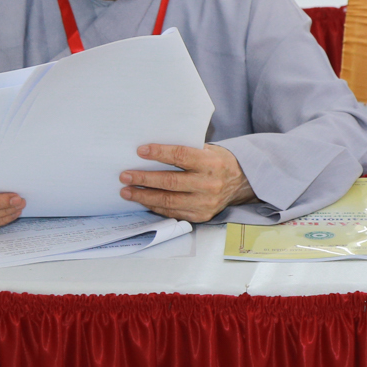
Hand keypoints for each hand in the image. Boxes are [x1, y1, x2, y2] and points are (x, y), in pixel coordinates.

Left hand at [120, 143, 253, 221]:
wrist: (241, 183)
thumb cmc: (219, 162)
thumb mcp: (209, 150)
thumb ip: (187, 150)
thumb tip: (154, 151)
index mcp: (210, 163)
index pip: (181, 156)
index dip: (159, 153)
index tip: (140, 151)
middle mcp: (208, 184)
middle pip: (170, 182)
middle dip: (144, 179)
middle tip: (125, 176)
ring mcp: (205, 203)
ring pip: (168, 201)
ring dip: (144, 196)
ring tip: (127, 191)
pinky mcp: (201, 216)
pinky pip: (173, 212)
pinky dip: (156, 207)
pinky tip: (144, 201)